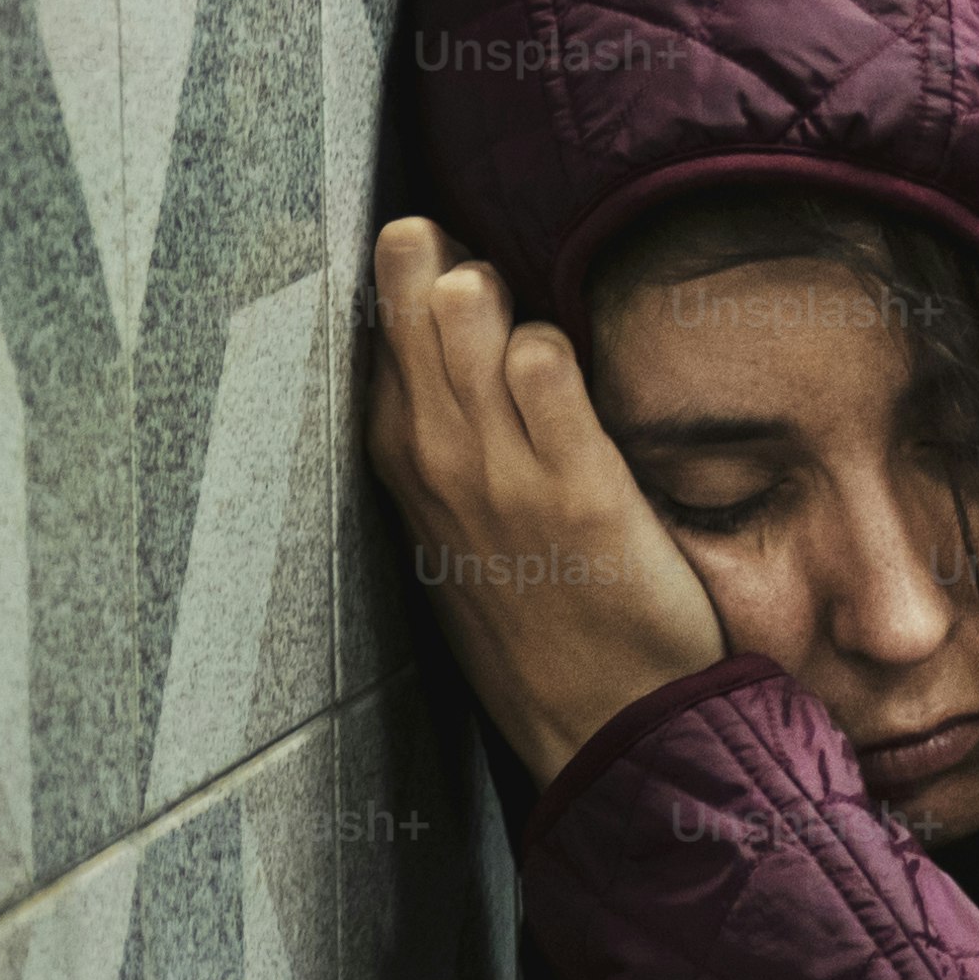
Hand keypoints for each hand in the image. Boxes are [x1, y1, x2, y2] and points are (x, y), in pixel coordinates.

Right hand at [367, 214, 730, 781]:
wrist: (601, 728)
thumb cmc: (539, 620)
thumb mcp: (456, 530)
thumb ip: (448, 437)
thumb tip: (450, 347)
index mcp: (403, 466)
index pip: (377, 330)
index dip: (409, 272)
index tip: (439, 252)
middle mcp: (439, 463)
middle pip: (414, 304)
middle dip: (435, 255)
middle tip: (466, 254)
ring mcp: (503, 476)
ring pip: (470, 321)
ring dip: (490, 291)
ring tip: (508, 300)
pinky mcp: (580, 492)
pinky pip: (549, 372)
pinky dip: (553, 345)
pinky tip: (558, 353)